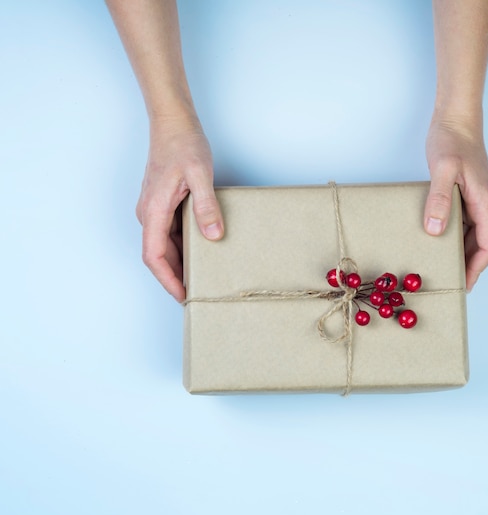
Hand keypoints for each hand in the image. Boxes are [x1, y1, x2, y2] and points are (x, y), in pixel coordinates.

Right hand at [135, 117, 223, 301]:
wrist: (172, 122)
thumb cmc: (182, 143)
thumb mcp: (199, 174)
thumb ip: (206, 206)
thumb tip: (213, 235)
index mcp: (154, 210)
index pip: (155, 256)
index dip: (167, 280)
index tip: (182, 295)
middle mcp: (150, 214)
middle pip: (160, 255)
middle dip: (176, 277)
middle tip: (199, 293)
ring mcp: (155, 210)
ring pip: (166, 246)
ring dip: (181, 263)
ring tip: (202, 278)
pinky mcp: (163, 205)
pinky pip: (172, 233)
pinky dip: (184, 247)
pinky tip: (202, 252)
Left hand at [424, 117, 487, 290]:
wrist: (456, 118)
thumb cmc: (452, 140)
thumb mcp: (443, 169)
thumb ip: (440, 199)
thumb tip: (436, 230)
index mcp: (486, 203)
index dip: (477, 268)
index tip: (463, 284)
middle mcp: (486, 206)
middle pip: (481, 245)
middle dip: (467, 265)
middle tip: (447, 281)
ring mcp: (477, 201)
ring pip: (472, 236)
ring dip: (459, 252)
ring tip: (439, 267)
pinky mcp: (467, 196)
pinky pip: (462, 224)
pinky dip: (451, 237)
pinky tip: (435, 243)